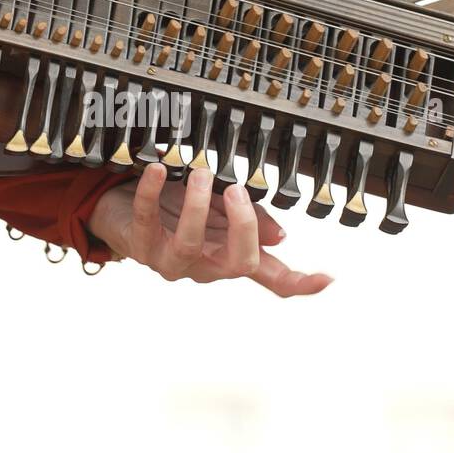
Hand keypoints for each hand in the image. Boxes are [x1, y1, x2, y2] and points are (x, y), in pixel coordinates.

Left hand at [87, 164, 332, 296]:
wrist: (127, 214)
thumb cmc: (176, 211)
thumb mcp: (219, 211)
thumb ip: (250, 220)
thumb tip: (280, 237)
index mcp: (230, 256)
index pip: (271, 277)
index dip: (299, 282)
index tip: (326, 278)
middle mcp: (205, 266)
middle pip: (237, 263)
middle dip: (242, 225)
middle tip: (238, 189)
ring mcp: (171, 261)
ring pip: (189, 245)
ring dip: (196, 206)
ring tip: (200, 174)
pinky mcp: (141, 246)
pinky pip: (147, 220)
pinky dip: (151, 193)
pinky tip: (158, 170)